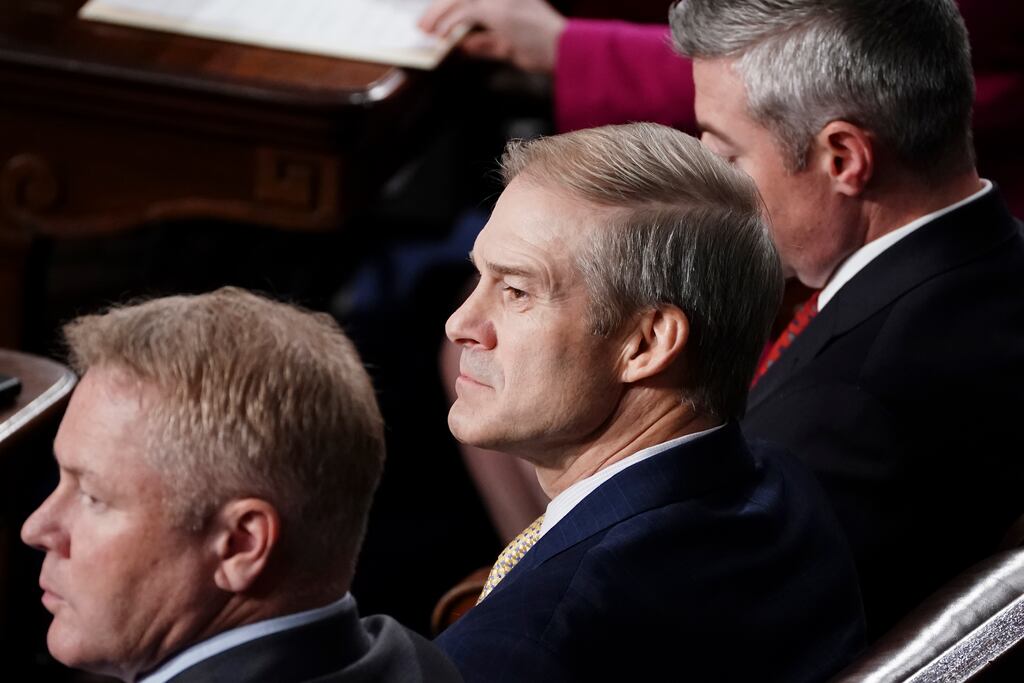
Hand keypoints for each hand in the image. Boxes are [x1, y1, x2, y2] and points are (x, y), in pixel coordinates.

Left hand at [419, 0, 566, 73]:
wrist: (564, 49)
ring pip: (457, 0)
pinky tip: (443, 36)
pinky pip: (464, 14)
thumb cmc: (544, 47)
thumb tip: (464, 45)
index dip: (448, 7)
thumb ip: (485, 42)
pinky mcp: (496, 9)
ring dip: (438, 17)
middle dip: (437, 9)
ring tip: (426, 32)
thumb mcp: (507, 44)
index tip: (434, 20)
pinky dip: (450, 25)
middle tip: (423, 26)